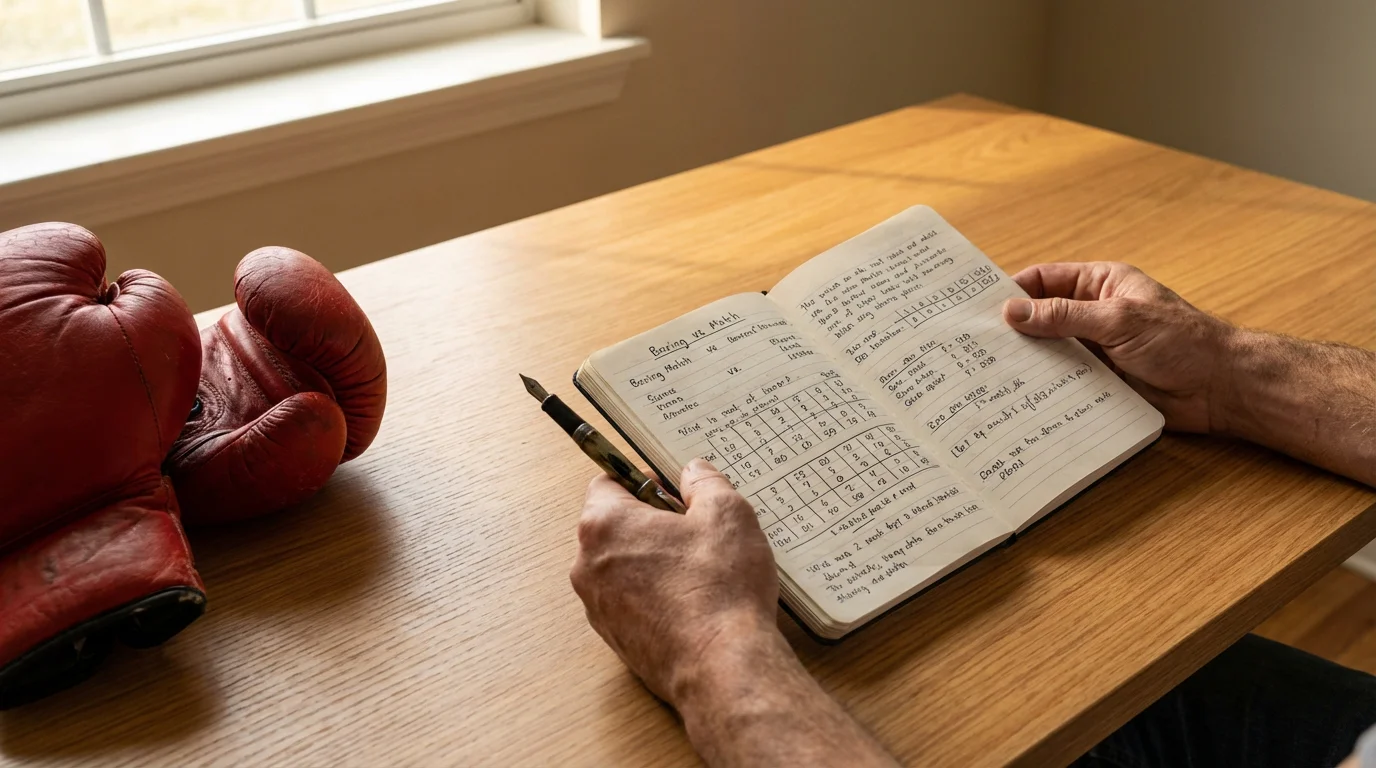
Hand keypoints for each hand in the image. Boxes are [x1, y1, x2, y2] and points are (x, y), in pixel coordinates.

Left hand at [570, 459, 781, 705]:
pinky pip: (630, 602)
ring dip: (652, 560)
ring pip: (621, 566)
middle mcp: (588, 567)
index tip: (671, 487)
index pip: (608, 481)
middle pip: (613, 526)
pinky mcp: (616, 639)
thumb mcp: (726, 513)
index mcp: (604, 526)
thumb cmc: (719, 590)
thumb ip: (705, 482)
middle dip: (650, 521)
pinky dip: (654, 595)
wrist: (721, 667)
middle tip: (693, 527)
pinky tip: (692, 600)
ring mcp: (598, 608)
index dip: (643, 478)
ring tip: (698, 567)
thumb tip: (693, 473)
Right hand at [1002, 261, 1237, 432]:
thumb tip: (1014, 312)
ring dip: (1028, 361)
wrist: (1220, 388)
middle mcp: (1094, 314)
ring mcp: (1096, 349)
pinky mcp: (1099, 381)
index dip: (1013, 290)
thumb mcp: (1118, 319)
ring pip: (1050, 352)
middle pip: (1042, 317)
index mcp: (1101, 284)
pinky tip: (1021, 395)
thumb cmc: (1182, 341)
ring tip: (991, 372)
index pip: (1046, 280)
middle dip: (1015, 329)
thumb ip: (1064, 315)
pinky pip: (1064, 381)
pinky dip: (1045, 387)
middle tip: (978, 343)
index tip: (980, 306)